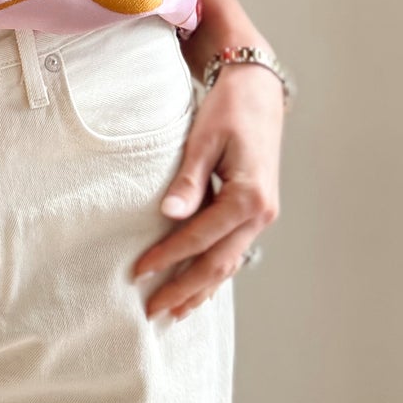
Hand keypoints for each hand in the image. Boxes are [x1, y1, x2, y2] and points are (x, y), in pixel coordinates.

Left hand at [131, 61, 283, 320]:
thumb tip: (169, 216)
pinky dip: (216, 271)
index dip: (168, 257)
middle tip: (153, 311)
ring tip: (176, 312)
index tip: (139, 272)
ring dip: (202, 289)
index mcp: (248, 197)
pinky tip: (200, 287)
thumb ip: (188, 181)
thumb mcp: (204, 140)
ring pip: (230, 263)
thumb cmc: (230, 109)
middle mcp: (261, 213)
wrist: (259, 90)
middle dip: (185, 289)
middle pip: (218, 263)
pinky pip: (235, 250)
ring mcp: (263, 216)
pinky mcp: (257, 212)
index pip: (199, 238)